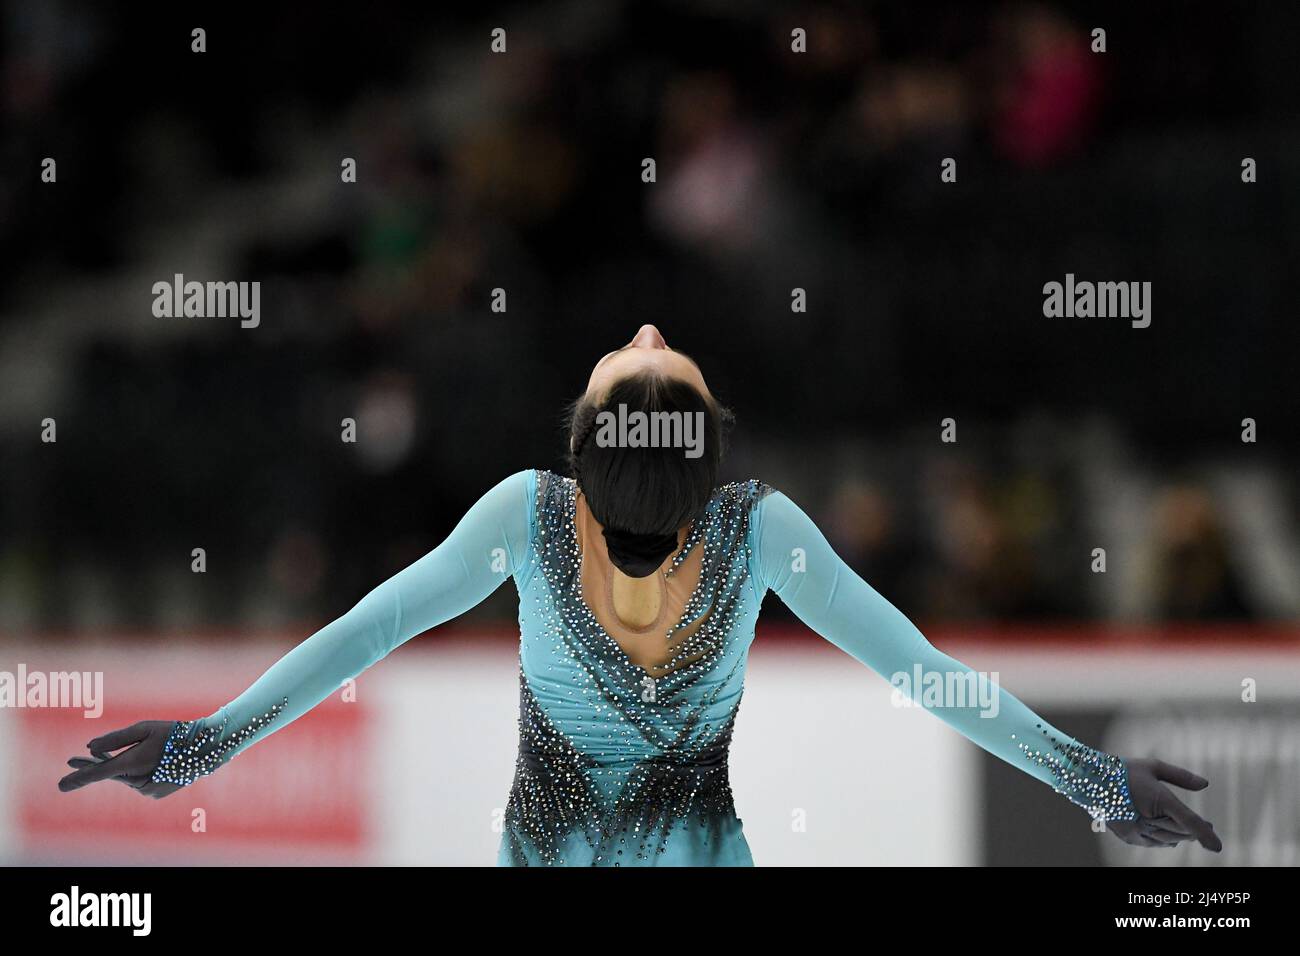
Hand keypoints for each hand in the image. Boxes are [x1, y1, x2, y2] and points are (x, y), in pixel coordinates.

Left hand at [58, 720, 182, 798]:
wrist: (206, 749)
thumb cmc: (174, 733)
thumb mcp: (145, 728)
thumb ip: (116, 738)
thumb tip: (91, 747)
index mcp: (134, 762)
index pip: (99, 773)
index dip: (78, 777)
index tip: (60, 785)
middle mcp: (138, 781)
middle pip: (110, 773)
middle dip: (95, 764)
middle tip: (71, 759)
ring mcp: (146, 790)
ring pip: (125, 777)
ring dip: (124, 765)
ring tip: (142, 750)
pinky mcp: (154, 793)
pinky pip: (137, 782)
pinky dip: (138, 772)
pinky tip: (153, 760)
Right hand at [1108, 757, 1221, 851]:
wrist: (1089, 779)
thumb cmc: (1122, 769)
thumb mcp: (1153, 766)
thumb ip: (1180, 776)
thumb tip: (1205, 784)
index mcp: (1159, 800)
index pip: (1189, 822)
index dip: (1205, 835)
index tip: (1217, 847)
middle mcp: (1148, 818)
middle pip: (1180, 832)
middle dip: (1195, 831)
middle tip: (1207, 828)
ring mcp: (1136, 830)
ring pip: (1167, 840)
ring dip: (1180, 837)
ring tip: (1190, 833)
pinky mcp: (1127, 835)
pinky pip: (1152, 843)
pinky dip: (1163, 842)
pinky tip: (1171, 840)